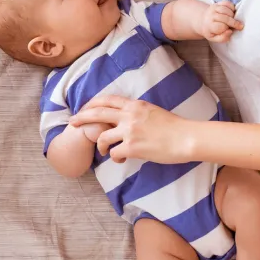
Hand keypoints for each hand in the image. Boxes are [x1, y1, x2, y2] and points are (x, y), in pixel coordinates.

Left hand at [70, 96, 192, 163]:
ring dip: (100, 145)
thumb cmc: (174, 127)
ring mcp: (130, 131)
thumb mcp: (153, 111)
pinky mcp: (133, 147)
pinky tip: (121, 159)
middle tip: (72, 122)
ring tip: (103, 151)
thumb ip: (137, 113)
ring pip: (102, 136)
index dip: (93, 103)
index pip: (108, 100)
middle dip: (82, 117)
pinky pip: (114, 153)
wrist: (186, 137)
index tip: (85, 108)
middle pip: (97, 113)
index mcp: (135, 105)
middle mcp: (130, 115)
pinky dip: (115, 158)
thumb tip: (127, 117)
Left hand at [200, 1, 242, 42]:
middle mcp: (210, 15)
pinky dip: (232, 7)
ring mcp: (214, 8)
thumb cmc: (211, 30)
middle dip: (234, 22)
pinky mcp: (217, 3)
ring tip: (234, 19)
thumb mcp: (214, 38)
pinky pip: (227, 3)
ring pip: (226, 10)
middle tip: (240, 26)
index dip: (227, 29)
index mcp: (209, 25)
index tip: (229, 30)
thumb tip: (230, 31)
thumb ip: (222, 38)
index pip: (221, 27)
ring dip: (233, 15)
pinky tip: (232, 12)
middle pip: (225, 18)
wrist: (203, 20)